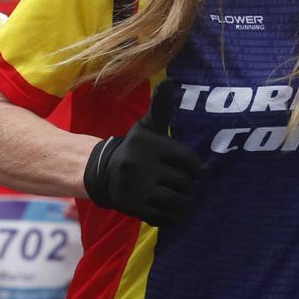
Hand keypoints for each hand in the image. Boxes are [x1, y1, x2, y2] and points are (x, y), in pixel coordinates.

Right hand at [83, 81, 202, 227]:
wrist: (103, 172)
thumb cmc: (136, 148)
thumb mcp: (147, 126)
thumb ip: (161, 107)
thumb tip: (170, 81)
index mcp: (149, 144)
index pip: (189, 161)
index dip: (195, 168)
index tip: (192, 171)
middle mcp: (141, 165)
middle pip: (185, 182)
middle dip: (188, 186)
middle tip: (182, 185)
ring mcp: (138, 188)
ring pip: (178, 200)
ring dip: (185, 202)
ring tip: (180, 198)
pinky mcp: (135, 208)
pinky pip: (166, 217)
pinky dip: (174, 216)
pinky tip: (171, 210)